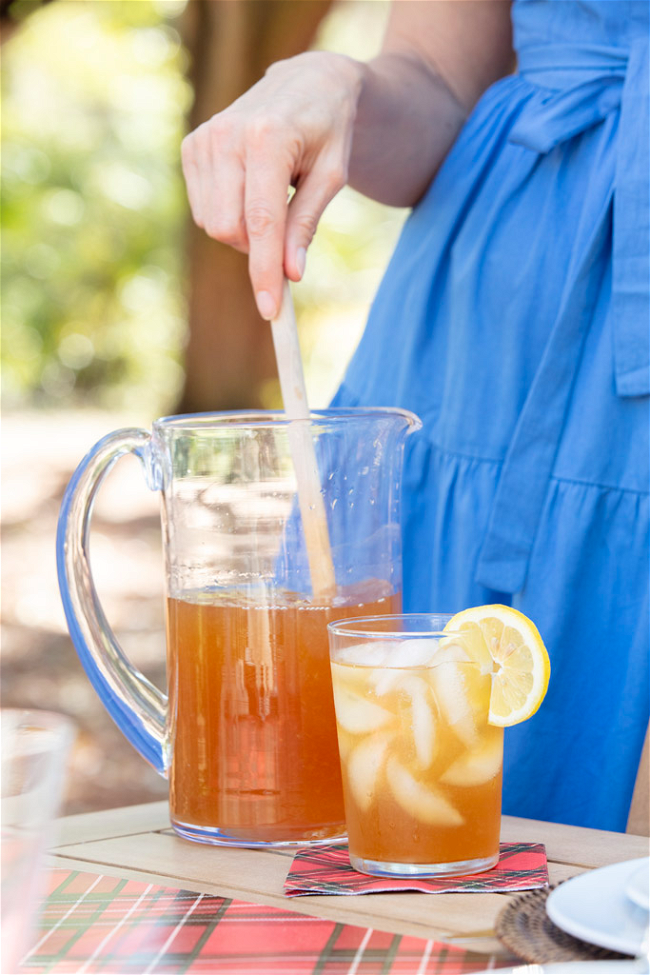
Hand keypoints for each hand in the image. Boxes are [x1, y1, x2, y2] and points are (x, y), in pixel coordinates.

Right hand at [181, 51, 363, 319]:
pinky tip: (250, 190)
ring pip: (213, 223)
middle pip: (230, 229)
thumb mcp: (331, 176)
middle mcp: (227, 135)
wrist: (307, 80)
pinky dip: (228, 215)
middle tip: (287, 235)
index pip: (261, 222)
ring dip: (243, 232)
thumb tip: (290, 275)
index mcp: (267, 138)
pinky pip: (203, 210)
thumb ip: (306, 224)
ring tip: (272, 202)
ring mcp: (204, 139)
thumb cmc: (328, 130)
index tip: (271, 310)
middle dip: (257, 248)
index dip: (265, 271)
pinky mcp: (192, 146)